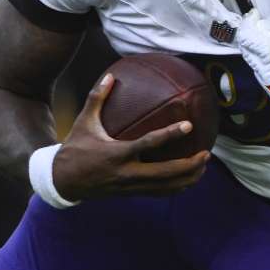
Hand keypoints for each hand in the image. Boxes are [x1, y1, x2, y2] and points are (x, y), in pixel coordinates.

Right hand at [52, 74, 209, 200]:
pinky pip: (158, 193)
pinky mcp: (130, 193)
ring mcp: (129, 186)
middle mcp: (126, 172)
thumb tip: (110, 75)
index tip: (189, 125)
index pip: (149, 143)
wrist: (63, 181)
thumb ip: (97, 98)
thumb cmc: (75, 148)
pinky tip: (188, 180)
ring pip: (165, 187)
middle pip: (165, 173)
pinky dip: (175, 188)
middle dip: (188, 165)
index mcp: (116, 153)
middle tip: (206, 153)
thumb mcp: (83, 121)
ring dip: (187, 179)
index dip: (170, 134)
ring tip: (203, 167)